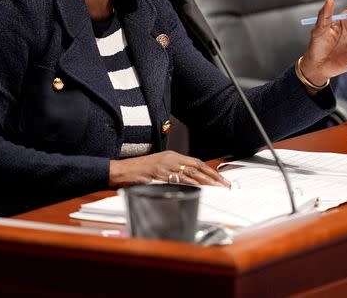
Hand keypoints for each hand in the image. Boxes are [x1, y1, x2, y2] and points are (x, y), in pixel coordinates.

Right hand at [108, 151, 229, 187]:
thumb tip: (188, 182)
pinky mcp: (158, 175)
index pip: (196, 162)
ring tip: (217, 190)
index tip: (221, 179)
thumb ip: (172, 172)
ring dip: (206, 183)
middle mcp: (170, 159)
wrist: (120, 171)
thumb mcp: (158, 168)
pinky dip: (190, 186)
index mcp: (171, 156)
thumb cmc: (137, 172)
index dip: (211, 171)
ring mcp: (164, 167)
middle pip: (197, 167)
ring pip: (191, 174)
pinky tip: (198, 191)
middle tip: (225, 186)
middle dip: (213, 177)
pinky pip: (177, 181)